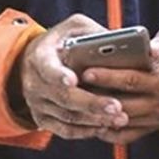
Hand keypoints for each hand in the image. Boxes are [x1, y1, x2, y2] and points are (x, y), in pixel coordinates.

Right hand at [11, 14, 129, 139]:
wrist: (35, 61)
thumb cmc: (63, 40)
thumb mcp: (74, 27)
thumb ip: (94, 33)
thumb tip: (124, 44)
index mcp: (40, 56)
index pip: (47, 67)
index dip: (58, 75)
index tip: (73, 80)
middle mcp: (34, 82)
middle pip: (63, 97)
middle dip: (91, 103)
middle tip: (116, 107)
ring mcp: (37, 103)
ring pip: (67, 116)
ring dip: (95, 120)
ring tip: (120, 118)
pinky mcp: (43, 119)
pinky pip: (65, 130)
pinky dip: (86, 131)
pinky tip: (105, 127)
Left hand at [80, 23, 158, 144]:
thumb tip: (153, 48)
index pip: (132, 80)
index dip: (108, 76)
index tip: (86, 71)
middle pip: (122, 103)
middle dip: (96, 96)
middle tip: (72, 88)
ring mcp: (157, 119)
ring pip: (121, 121)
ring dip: (98, 114)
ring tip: (76, 103)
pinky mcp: (151, 128)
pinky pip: (125, 136)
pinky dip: (106, 131)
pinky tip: (88, 119)